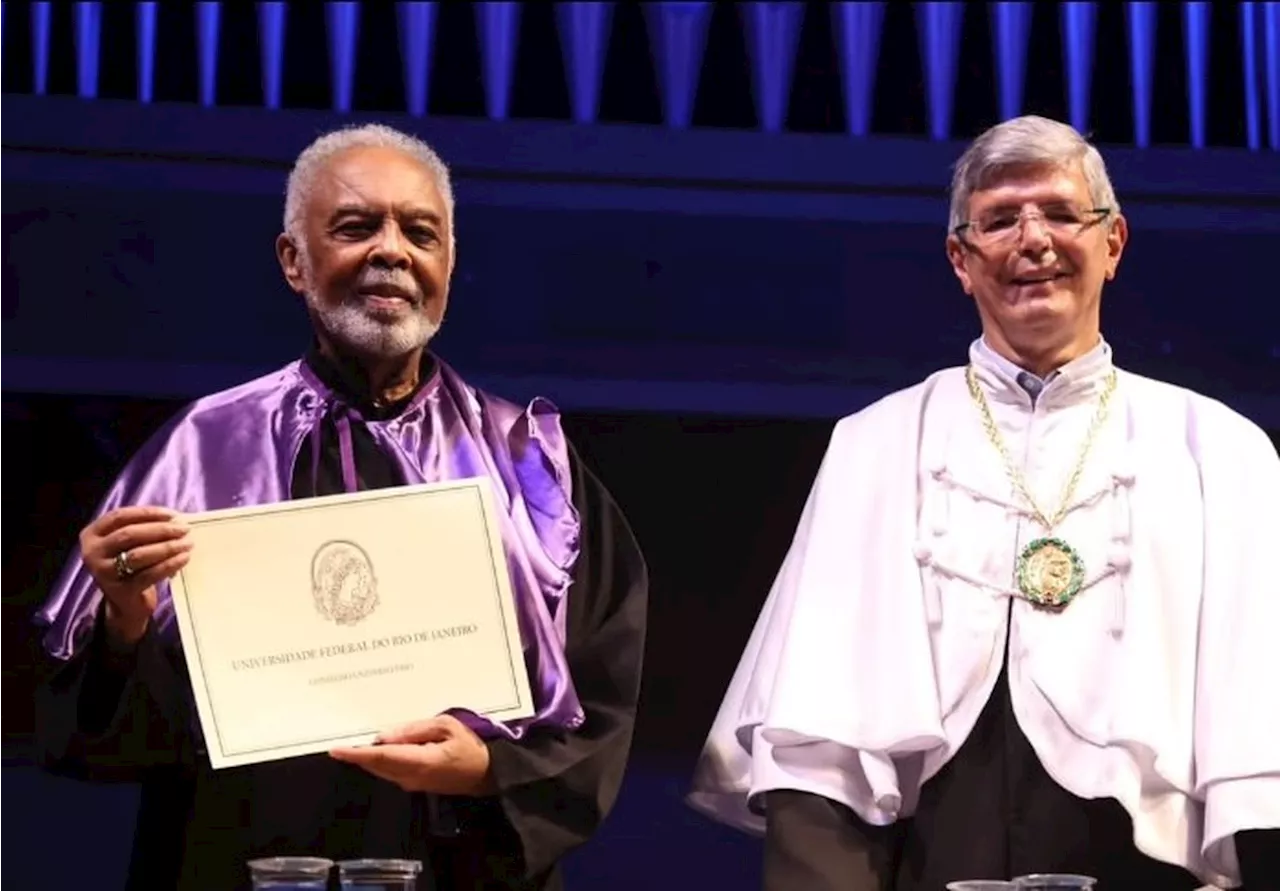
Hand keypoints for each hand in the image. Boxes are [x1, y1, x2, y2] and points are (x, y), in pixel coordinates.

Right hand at [79, 505, 191, 645]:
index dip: (147, 513)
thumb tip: (175, 519)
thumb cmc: (130, 566)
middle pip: (128, 534)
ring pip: (138, 554)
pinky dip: (169, 565)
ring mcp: (104, 573)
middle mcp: (92, 552)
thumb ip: (143, 529)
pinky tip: (183, 558)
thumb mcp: (127, 545)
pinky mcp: (120, 590)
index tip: (172, 514)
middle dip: (160, 530)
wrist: (125, 604)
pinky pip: (148, 574)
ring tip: (187, 543)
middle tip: (184, 529)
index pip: (119, 516)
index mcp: (92, 534)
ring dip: (166, 547)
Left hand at [329, 714, 494, 796]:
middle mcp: (411, 777)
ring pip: (381, 771)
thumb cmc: (469, 746)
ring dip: (367, 759)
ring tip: (353, 744)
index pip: (381, 756)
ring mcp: (412, 783)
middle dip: (357, 755)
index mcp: (420, 761)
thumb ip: (414, 730)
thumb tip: (384, 736)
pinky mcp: (415, 784)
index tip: (336, 750)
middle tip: (340, 742)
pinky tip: (376, 750)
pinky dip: (379, 762)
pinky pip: (390, 772)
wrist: (486, 773)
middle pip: (377, 765)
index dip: (357, 754)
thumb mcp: (446, 726)